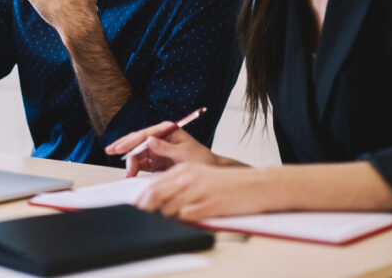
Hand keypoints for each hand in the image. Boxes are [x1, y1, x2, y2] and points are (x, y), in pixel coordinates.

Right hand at [105, 121, 218, 176]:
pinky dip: (135, 168)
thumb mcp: (184, 153)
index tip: (119, 147)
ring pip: (137, 153)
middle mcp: (160, 137)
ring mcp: (157, 148)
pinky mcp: (156, 159)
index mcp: (167, 130)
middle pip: (137, 141)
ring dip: (130, 162)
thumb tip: (149, 140)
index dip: (130, 141)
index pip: (144, 134)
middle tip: (110, 151)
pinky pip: (141, 162)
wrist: (209, 170)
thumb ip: (166, 147)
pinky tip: (130, 174)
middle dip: (124, 146)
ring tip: (128, 174)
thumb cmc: (201, 159)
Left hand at [135, 163, 264, 219]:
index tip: (138, 207)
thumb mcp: (199, 175)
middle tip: (145, 216)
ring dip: (168, 216)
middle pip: (156, 195)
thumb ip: (178, 182)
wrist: (253, 185)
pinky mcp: (208, 205)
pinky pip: (186, 216)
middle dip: (147, 208)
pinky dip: (184, 220)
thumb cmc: (226, 183)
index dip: (143, 199)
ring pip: (168, 208)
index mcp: (184, 170)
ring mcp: (198, 192)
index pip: (154, 184)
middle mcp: (188, 179)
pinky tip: (192, 217)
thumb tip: (157, 197)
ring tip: (177, 215)